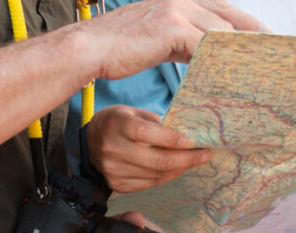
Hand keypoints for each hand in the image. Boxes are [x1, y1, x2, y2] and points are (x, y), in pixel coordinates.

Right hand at [83, 0, 268, 80]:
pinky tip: (229, 73)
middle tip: (273, 47)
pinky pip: (205, 44)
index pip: (218, 6)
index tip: (262, 35)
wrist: (87, 49)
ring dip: (238, 49)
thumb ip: (179, 41)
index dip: (242, 20)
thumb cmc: (115, 50)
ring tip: (255, 66)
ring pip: (219, 30)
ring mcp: (174, 11)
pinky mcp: (170, 27)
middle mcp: (177, 0)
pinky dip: (219, 59)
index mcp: (173, 0)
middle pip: (226, 12)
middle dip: (251, 29)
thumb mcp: (153, 40)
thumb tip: (202, 55)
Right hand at [87, 105, 210, 192]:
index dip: (171, 138)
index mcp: (118, 124)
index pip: (146, 133)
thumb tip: (187, 134)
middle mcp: (113, 148)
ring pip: (155, 175)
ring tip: (195, 161)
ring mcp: (114, 169)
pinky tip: (178, 169)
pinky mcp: (117, 184)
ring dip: (179, 169)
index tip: (192, 141)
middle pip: (155, 160)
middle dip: (185, 159)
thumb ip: (157, 123)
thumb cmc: (119, 121)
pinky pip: (149, 184)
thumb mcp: (134, 112)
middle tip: (204, 154)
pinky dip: (167, 177)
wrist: (91, 140)